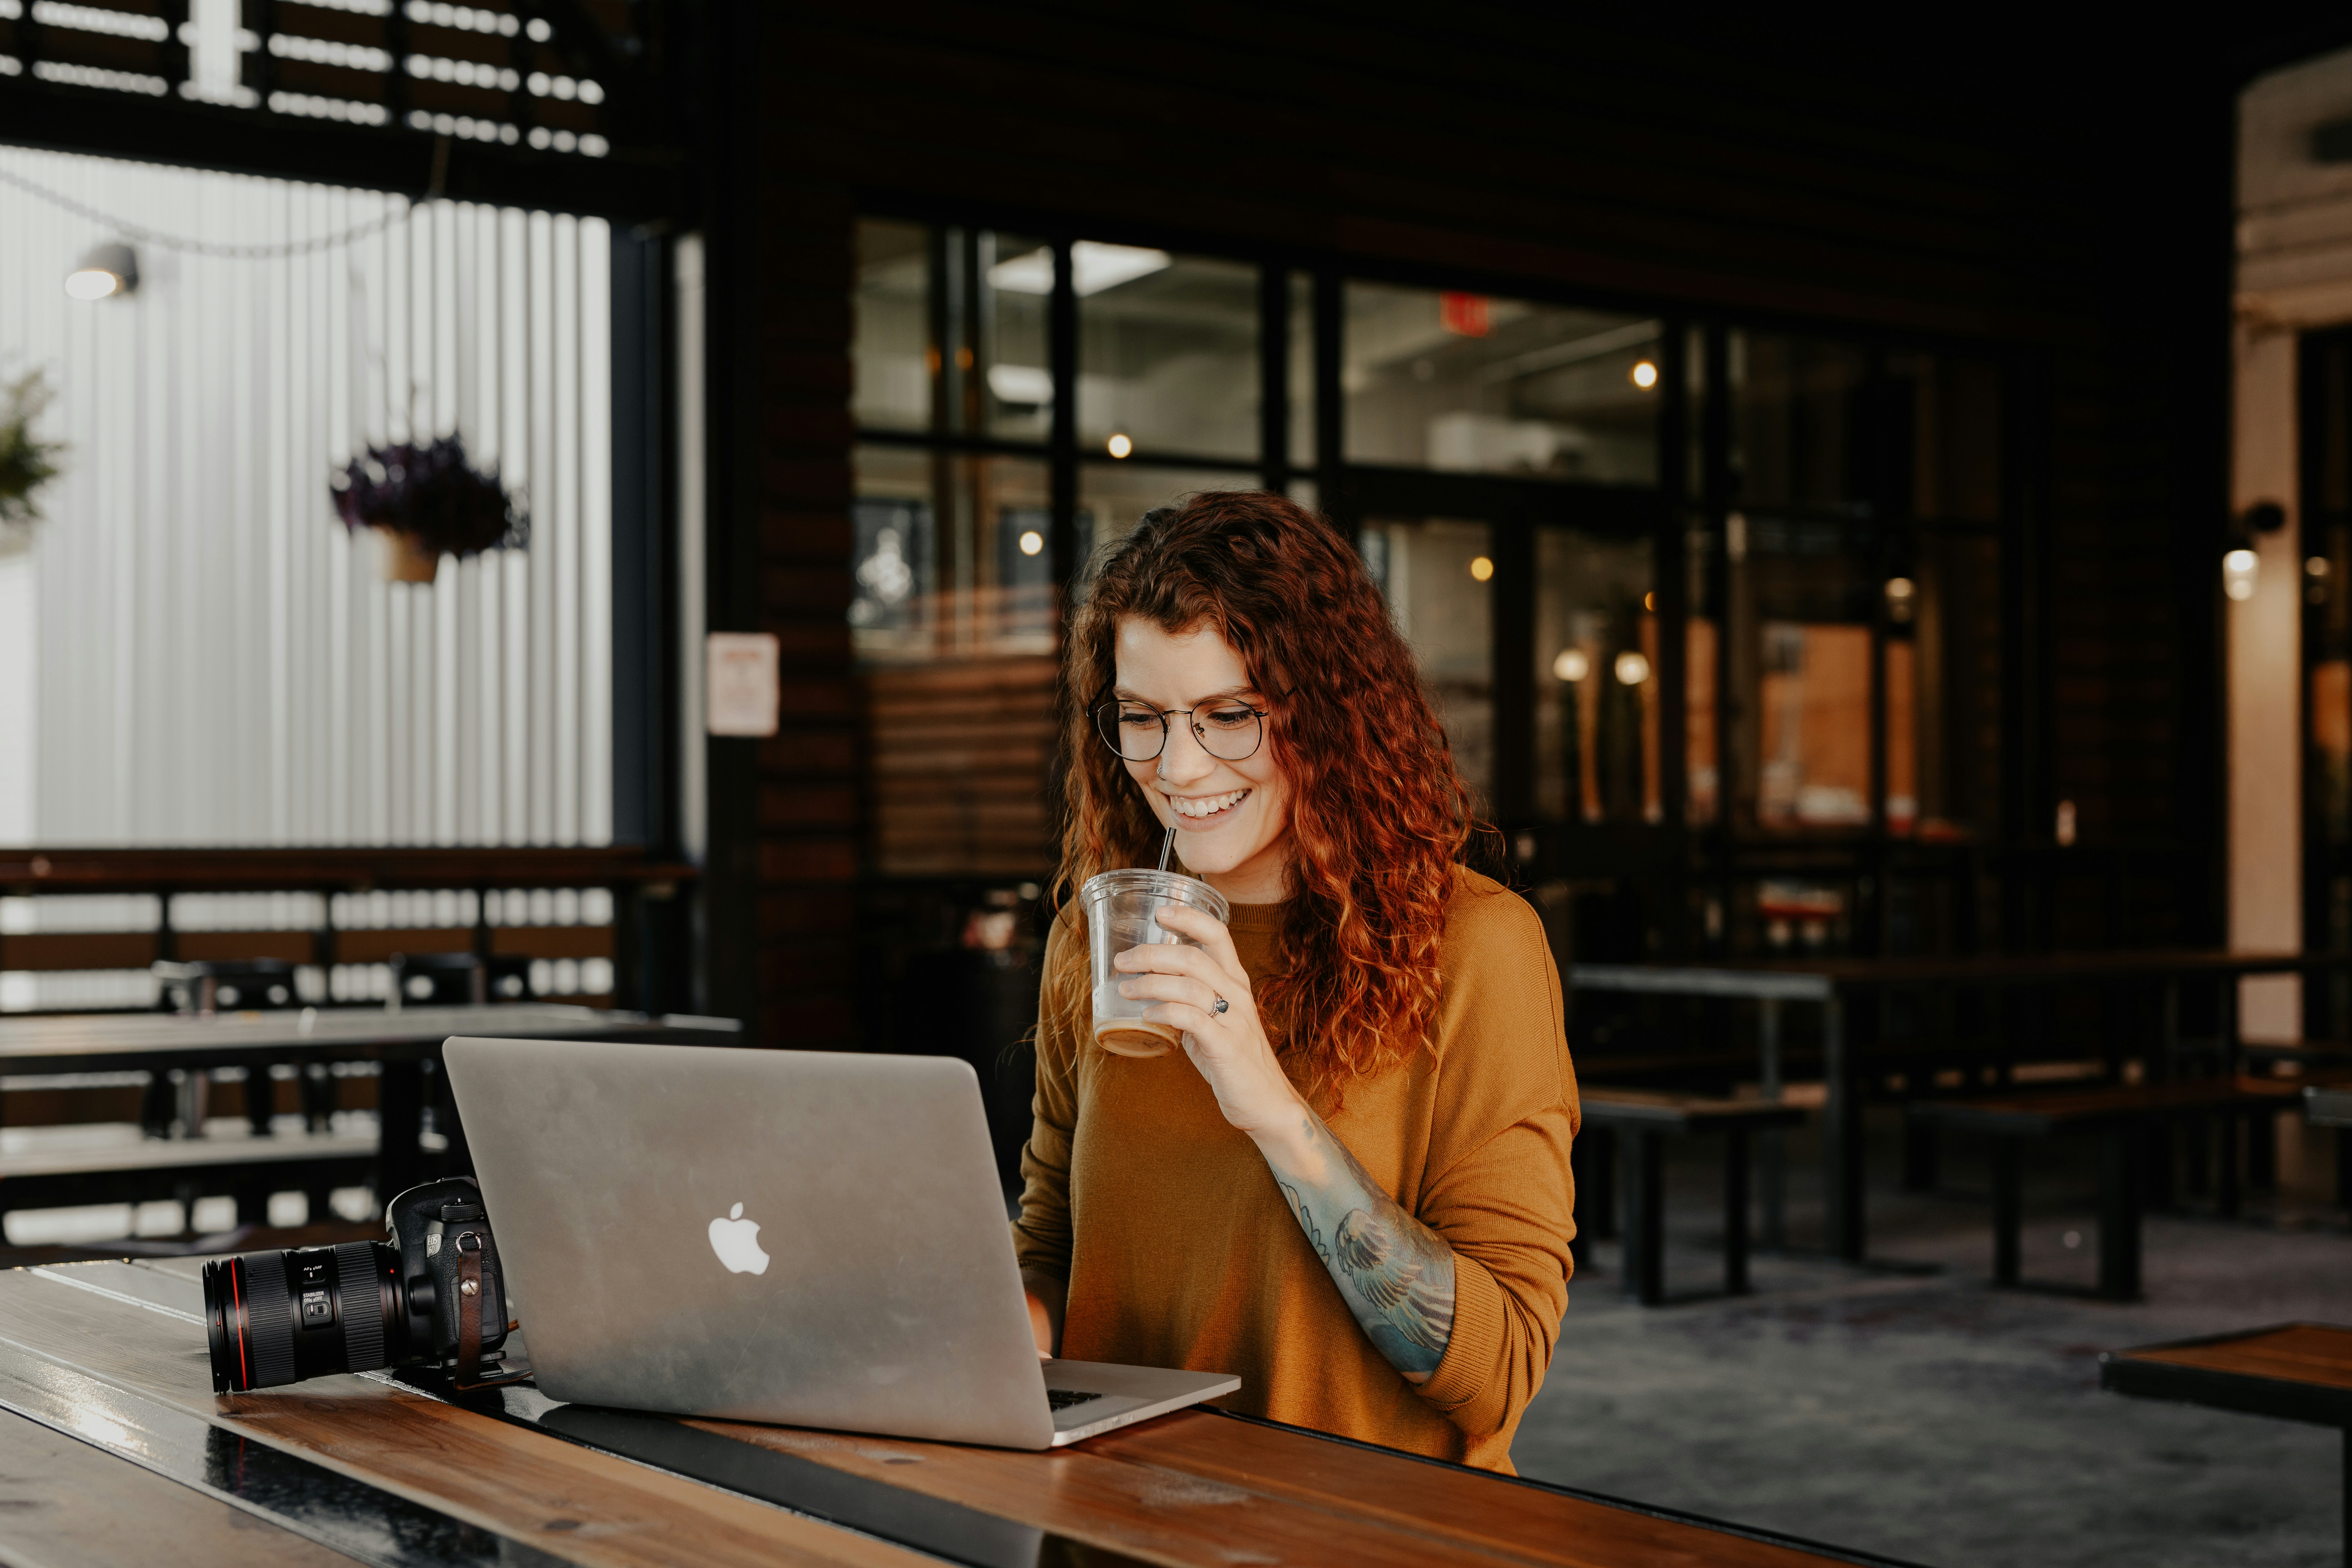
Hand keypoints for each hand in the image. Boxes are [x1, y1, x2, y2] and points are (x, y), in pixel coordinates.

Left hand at [1113, 903, 1303, 1139]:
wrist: (1265, 1101)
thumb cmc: (1234, 1059)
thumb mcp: (1215, 1020)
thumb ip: (1191, 1000)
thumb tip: (1150, 986)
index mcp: (1236, 981)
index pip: (1217, 934)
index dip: (1189, 917)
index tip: (1159, 912)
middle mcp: (1237, 993)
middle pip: (1193, 956)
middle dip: (1151, 954)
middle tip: (1123, 960)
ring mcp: (1234, 1019)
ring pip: (1189, 984)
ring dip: (1150, 983)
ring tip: (1125, 989)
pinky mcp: (1225, 1046)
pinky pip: (1191, 1018)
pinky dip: (1164, 1012)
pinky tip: (1146, 1015)